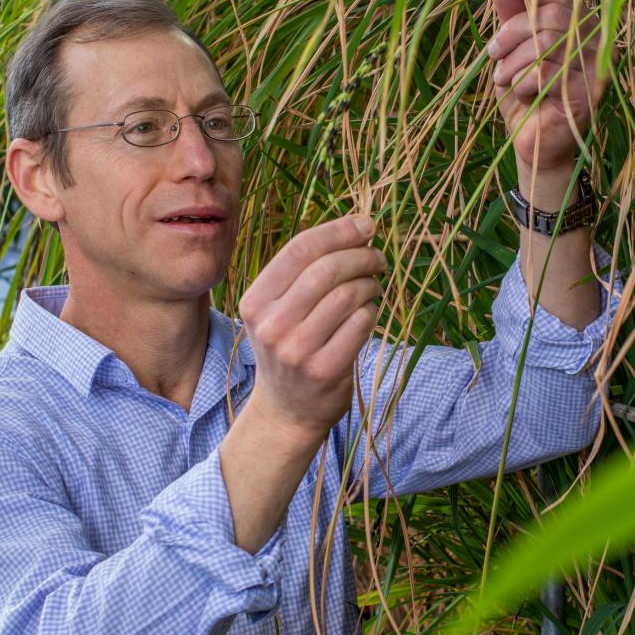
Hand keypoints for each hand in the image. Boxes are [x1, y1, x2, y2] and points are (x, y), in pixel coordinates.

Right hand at [236, 214, 386, 449]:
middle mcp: (271, 325)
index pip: (299, 249)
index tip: (366, 224)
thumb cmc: (292, 346)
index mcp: (256, 301)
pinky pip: (361, 324)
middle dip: (362, 256)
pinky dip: (372, 311)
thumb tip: (359, 227)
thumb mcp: (280, 309)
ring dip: (371, 285)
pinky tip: (368, 314)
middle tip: (378, 258)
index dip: (338, 231)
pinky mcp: (324, 370)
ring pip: (348, 295)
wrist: (287, 410)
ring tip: (373, 287)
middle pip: (327, 269)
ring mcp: (297, 350)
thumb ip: (307, 271)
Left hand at [486, 0, 605, 170]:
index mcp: (580, 24)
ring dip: (514, 62)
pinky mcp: (588, 93)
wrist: (533, 143)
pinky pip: (547, 73)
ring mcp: (596, 66)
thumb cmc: (525, 94)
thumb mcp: (512, 49)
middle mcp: (596, 40)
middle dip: (512, 33)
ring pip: (546, 44)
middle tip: (493, 53)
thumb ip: (512, 14)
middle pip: (550, 16)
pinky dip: (524, 83)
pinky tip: (523, 94)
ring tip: (503, 78)